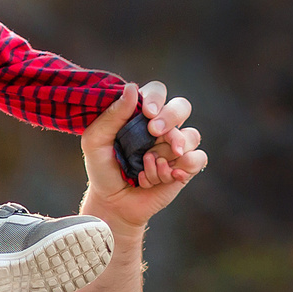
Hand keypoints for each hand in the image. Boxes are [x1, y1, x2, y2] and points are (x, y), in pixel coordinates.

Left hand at [79, 82, 205, 231]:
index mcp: (141, 114)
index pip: (157, 91)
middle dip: (171, 117)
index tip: (147, 113)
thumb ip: (112, 115)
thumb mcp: (95, 141)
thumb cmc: (102, 169)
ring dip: (170, 151)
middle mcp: (161, 127)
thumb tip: (132, 88)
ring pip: (191, 135)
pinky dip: (182, 167)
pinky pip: (197, 158)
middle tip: (154, 132)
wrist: (112, 203)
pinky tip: (166, 177)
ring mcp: (174, 147)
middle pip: (182, 106)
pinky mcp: (184, 167)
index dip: (156, 98)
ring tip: (148, 165)